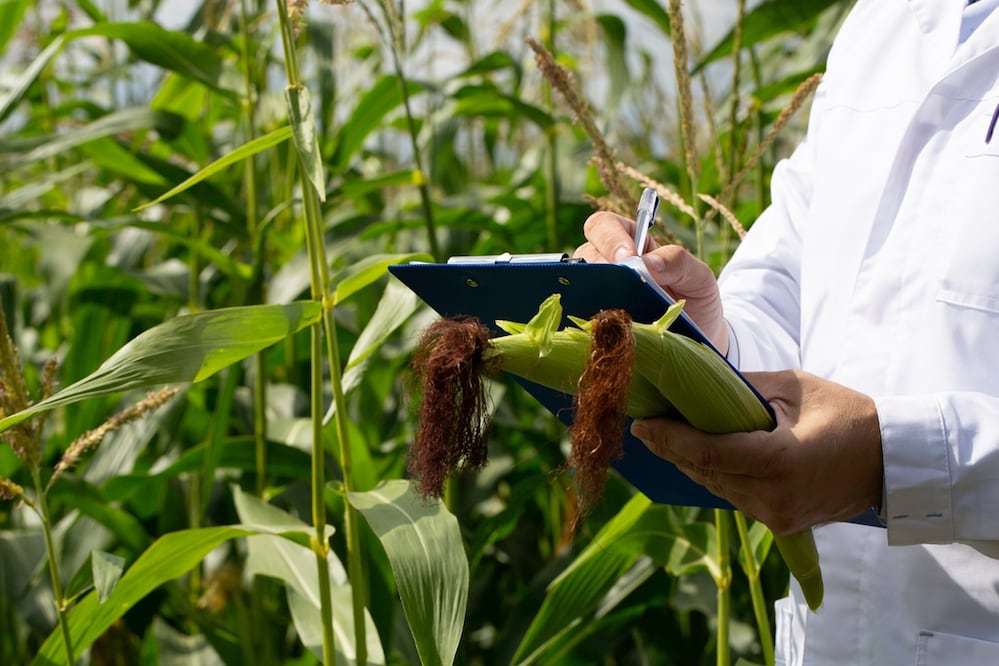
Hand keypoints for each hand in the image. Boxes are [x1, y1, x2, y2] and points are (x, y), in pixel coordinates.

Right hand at [573, 211, 727, 353]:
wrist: (698, 340)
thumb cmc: (697, 302)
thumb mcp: (699, 278)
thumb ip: (679, 262)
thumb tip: (648, 261)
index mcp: (632, 242)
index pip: (605, 225)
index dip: (610, 238)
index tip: (628, 258)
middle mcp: (609, 264)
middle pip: (586, 253)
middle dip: (602, 267)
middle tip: (622, 286)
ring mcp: (600, 293)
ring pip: (580, 283)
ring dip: (595, 294)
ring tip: (617, 309)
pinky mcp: (598, 320)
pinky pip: (582, 312)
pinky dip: (589, 317)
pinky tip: (607, 325)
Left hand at [630, 370, 883, 534]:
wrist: (891, 462)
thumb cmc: (847, 414)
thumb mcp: (793, 387)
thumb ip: (741, 389)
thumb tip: (697, 384)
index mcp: (778, 461)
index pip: (707, 453)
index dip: (669, 438)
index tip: (643, 422)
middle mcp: (773, 497)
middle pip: (703, 473)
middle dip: (670, 447)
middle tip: (645, 424)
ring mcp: (776, 516)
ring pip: (714, 487)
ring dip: (687, 462)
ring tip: (662, 436)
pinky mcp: (780, 524)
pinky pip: (733, 496)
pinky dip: (713, 475)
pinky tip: (696, 454)